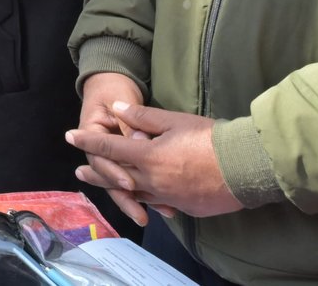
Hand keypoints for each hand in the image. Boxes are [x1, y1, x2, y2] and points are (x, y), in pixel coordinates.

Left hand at [66, 100, 242, 222]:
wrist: (246, 167)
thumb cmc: (211, 138)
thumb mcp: (175, 121)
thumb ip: (142, 117)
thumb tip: (116, 111)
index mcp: (148, 157)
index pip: (110, 147)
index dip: (88, 141)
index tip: (70, 137)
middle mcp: (153, 181)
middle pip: (117, 176)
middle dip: (97, 172)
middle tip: (79, 172)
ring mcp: (169, 197)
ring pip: (136, 193)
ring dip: (118, 188)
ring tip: (107, 185)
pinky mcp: (186, 207)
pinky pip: (159, 202)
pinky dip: (147, 198)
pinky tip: (142, 196)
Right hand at [74, 72, 155, 224]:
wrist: (113, 83)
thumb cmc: (114, 89)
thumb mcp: (118, 100)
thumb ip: (129, 123)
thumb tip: (140, 142)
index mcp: (92, 133)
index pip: (101, 158)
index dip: (114, 172)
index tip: (130, 183)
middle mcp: (100, 150)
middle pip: (110, 178)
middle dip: (125, 197)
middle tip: (140, 214)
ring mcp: (113, 157)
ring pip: (123, 182)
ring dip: (138, 199)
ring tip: (154, 216)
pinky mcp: (128, 160)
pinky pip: (136, 179)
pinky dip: (149, 192)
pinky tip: (165, 206)